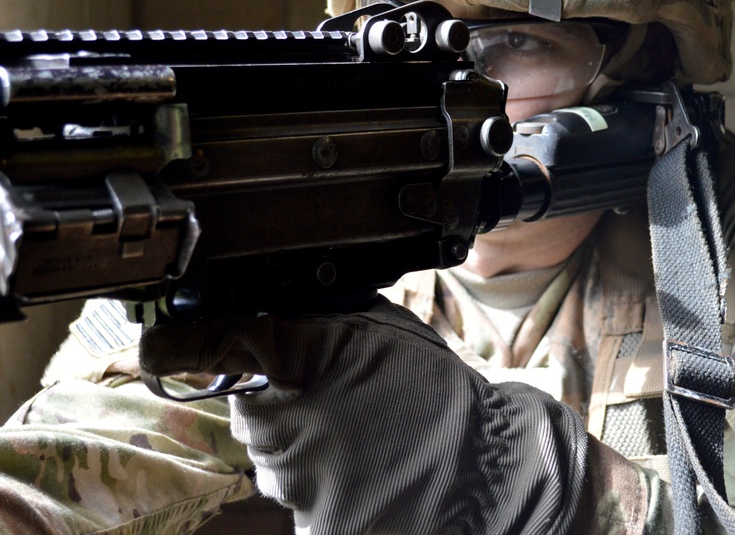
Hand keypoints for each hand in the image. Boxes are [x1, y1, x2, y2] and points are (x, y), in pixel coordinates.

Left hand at [140, 296, 587, 533]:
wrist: (480, 467)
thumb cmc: (434, 392)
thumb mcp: (376, 326)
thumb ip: (313, 318)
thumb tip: (264, 317)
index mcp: (289, 363)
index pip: (204, 347)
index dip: (177, 345)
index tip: (157, 348)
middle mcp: (276, 424)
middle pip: (250, 408)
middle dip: (280, 399)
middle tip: (338, 395)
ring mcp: (291, 480)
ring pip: (275, 454)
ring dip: (305, 443)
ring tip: (364, 435)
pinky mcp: (311, 522)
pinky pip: (298, 495)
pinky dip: (323, 482)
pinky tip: (364, 470)